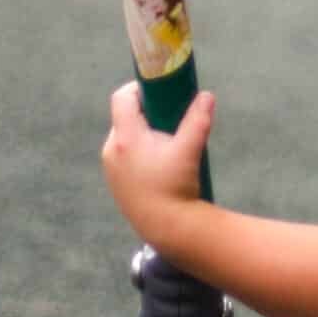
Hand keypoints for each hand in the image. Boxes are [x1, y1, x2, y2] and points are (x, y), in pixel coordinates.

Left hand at [102, 81, 213, 247]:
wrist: (166, 228)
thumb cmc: (175, 187)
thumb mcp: (190, 149)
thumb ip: (198, 118)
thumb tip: (206, 95)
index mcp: (126, 138)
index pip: (122, 98)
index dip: (139, 88)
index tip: (160, 90)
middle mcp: (111, 150)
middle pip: (124, 116)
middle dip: (147, 111)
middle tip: (170, 115)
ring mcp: (111, 167)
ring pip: (125, 135)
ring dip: (143, 130)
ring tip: (168, 140)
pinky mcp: (115, 181)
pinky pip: (124, 153)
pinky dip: (139, 148)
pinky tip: (159, 160)